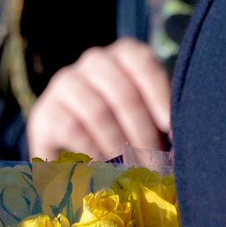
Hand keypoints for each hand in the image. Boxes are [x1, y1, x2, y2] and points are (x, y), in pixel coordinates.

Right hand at [26, 38, 171, 159]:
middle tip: (154, 165)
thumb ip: (161, 118)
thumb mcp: (146, 118)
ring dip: (118, 146)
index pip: (142, 63)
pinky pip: (72, 129)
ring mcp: (64, 84)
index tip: (169, 128)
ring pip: (96, 111)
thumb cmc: (123, 131)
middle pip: (121, 92)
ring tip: (132, 171)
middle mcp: (93, 62)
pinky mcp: (44, 112)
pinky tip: (105, 168)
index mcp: (123, 55)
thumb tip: (181, 139)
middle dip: (141, 132)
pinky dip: (92, 152)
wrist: (74, 151)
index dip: (158, 94)